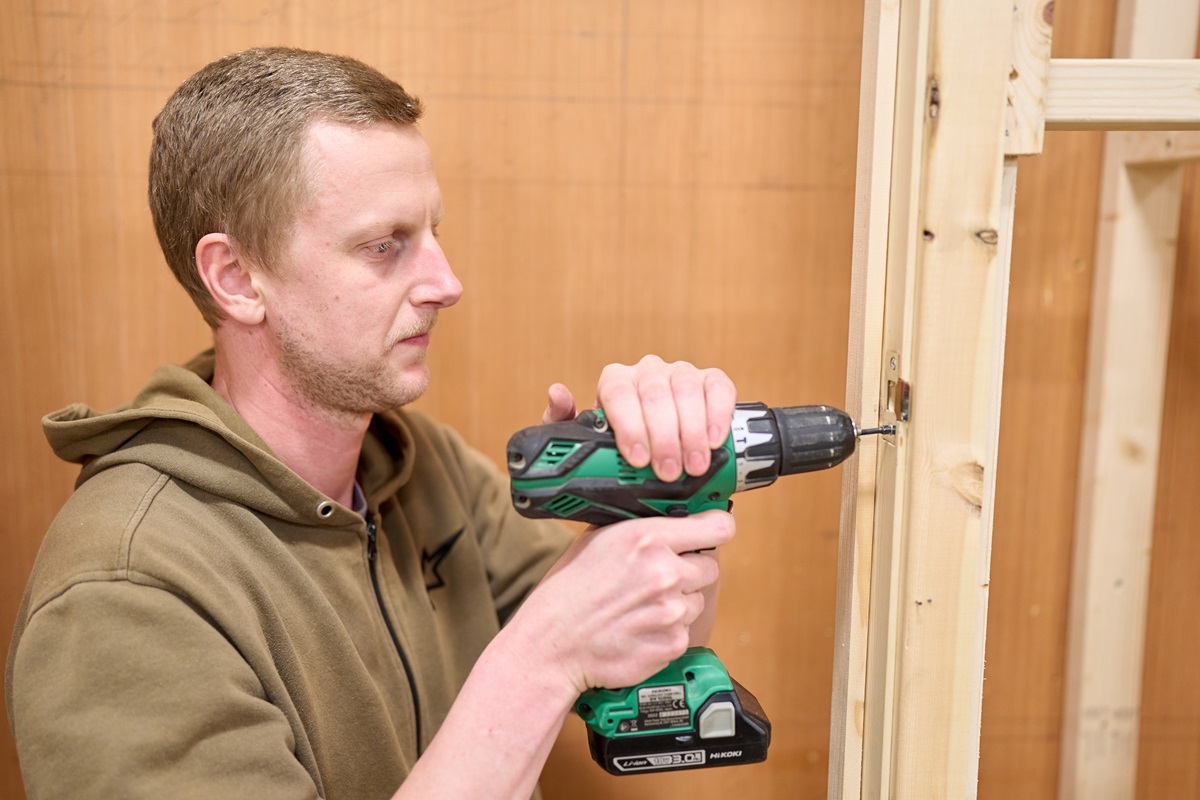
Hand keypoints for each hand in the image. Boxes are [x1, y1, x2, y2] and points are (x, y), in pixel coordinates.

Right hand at [516, 510, 734, 694]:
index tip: (712, 531)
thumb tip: (672, 517)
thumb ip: (640, 528)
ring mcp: (671, 611)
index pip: (717, 526)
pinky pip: (686, 630)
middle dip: (689, 571)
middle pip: (710, 566)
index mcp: (647, 539)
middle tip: (659, 579)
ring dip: (678, 602)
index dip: (715, 528)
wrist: (552, 644)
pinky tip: (639, 628)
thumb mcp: (597, 539)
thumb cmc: (568, 592)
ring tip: (641, 607)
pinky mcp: (673, 643)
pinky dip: (668, 630)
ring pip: (697, 601)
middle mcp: (664, 572)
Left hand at [543, 355, 735, 481]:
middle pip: (654, 392)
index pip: (617, 391)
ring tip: (694, 466)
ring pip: (686, 389)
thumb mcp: (587, 449)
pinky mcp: (711, 382)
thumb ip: (565, 425)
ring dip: (691, 431)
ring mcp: (681, 373)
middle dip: (663, 435)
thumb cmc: (618, 456)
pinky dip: (718, 412)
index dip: (629, 424)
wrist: (651, 468)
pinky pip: (718, 387)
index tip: (637, 459)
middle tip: (668, 472)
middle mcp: (647, 372)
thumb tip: (558, 393)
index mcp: (615, 382)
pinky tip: (714, 440)